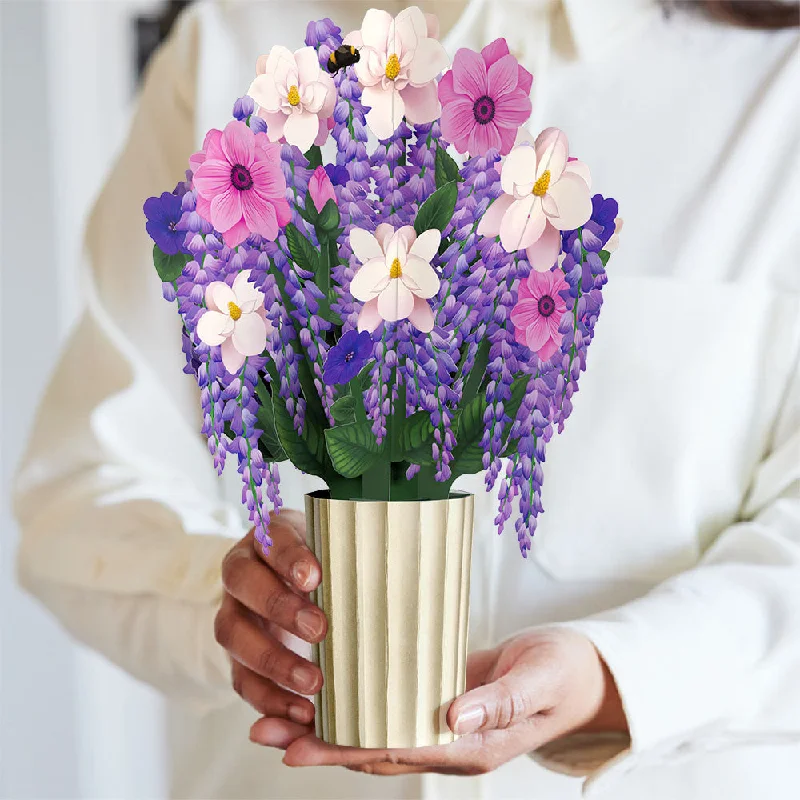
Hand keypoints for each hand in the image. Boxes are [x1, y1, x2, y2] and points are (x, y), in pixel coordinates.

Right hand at [214, 511, 325, 734]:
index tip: (313, 578)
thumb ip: (343, 558)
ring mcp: (232, 611)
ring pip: (232, 633)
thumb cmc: (325, 565)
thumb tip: (383, 567)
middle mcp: (241, 571)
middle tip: (319, 629)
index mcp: (267, 537)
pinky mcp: (235, 654)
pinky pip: (240, 677)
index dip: (288, 558)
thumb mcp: (334, 550)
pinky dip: (268, 698)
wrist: (299, 585)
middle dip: (279, 607)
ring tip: (313, 682)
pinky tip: (301, 711)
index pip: (270, 539)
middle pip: (242, 583)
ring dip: (272, 661)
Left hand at [250, 628, 627, 774]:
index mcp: (472, 745)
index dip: (347, 748)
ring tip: (280, 717)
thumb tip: (452, 716)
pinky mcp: (441, 697)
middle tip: (266, 731)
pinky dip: (360, 703)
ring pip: (377, 729)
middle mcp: (450, 741)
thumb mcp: (538, 680)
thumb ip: (498, 700)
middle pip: (374, 747)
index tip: (301, 745)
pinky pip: (394, 706)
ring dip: (331, 725)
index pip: (397, 749)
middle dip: (320, 742)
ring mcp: (444, 722)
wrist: (584, 670)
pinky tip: (334, 689)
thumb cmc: (565, 673)